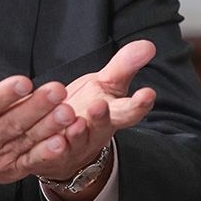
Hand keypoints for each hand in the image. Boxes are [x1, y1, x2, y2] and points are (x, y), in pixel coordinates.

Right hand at [0, 26, 81, 200]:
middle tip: (57, 91)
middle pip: (11, 122)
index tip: (23, 82)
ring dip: (48, 127)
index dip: (5, 94)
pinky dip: (47, 153)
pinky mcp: (9, 167)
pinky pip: (31, 160)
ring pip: (25, 140)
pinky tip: (62, 141)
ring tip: (67, 112)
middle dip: (37, 107)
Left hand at [39, 41, 157, 196]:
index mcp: (113, 114)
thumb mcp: (107, 85)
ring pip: (77, 139)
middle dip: (101, 116)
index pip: (130, 110)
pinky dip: (52, 148)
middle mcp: (96, 131)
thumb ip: (125, 66)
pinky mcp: (53, 155)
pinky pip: (52, 152)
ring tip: (76, 122)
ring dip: (77, 132)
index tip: (147, 94)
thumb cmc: (88, 107)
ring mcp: (75, 146)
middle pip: (102, 126)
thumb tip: (149, 45)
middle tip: (99, 105)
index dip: (139, 104)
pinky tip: (52, 140)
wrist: (67, 144)